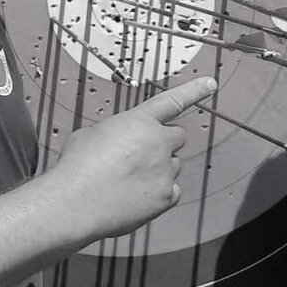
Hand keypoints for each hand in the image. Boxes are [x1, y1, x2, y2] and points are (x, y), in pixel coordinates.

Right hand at [51, 77, 217, 239]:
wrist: (75, 202)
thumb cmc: (76, 167)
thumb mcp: (90, 134)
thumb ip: (115, 132)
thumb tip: (118, 143)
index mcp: (139, 121)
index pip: (173, 101)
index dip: (194, 90)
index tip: (210, 84)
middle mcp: (158, 142)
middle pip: (177, 137)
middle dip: (164, 143)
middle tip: (143, 155)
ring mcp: (165, 170)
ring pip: (173, 166)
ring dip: (159, 169)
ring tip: (129, 180)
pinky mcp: (166, 196)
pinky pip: (172, 191)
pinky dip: (160, 193)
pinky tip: (137, 196)